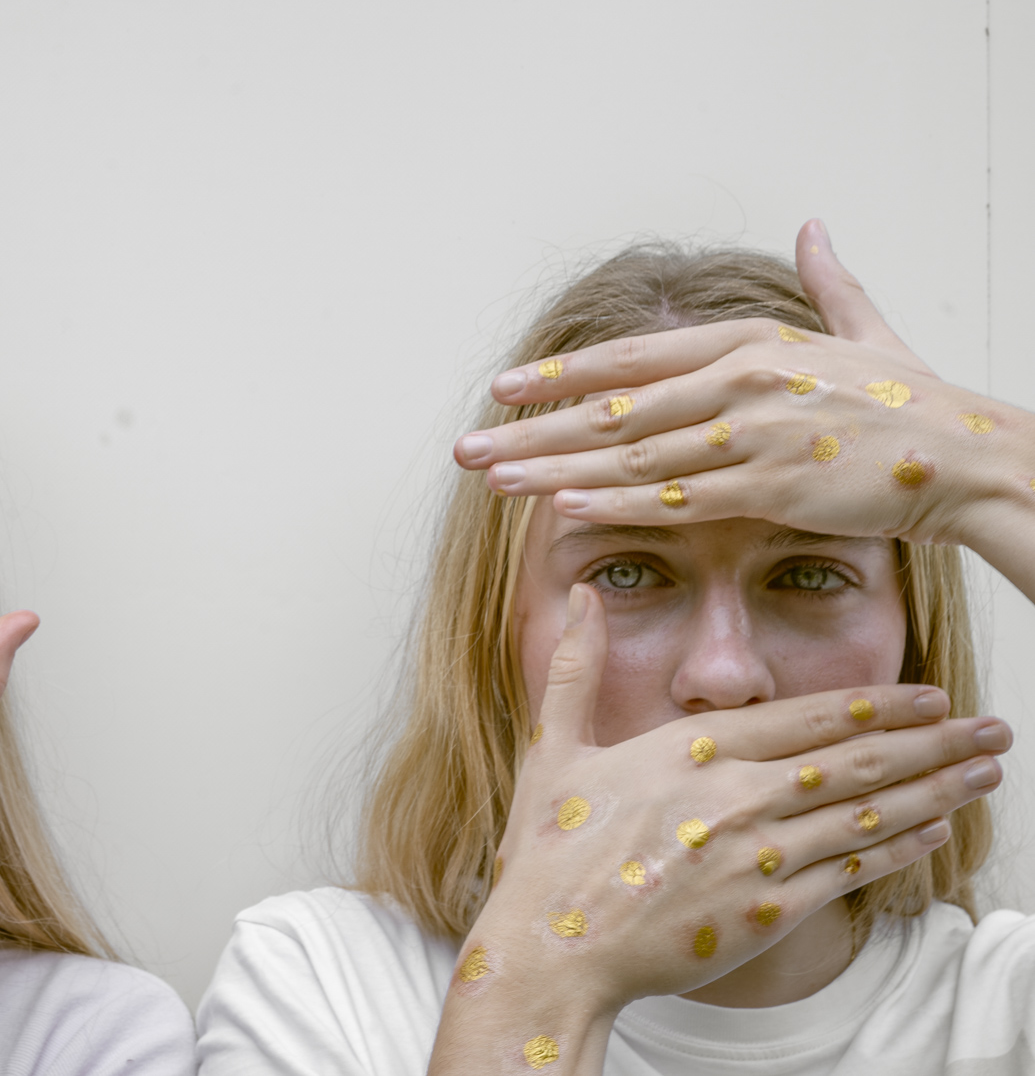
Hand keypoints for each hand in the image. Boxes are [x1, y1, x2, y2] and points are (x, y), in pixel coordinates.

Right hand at [427, 585, 1008, 1073]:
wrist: (552, 944)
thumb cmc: (549, 849)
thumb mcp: (553, 746)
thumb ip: (575, 666)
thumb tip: (579, 596)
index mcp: (691, 751)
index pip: (807, 717)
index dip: (878, 704)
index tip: (928, 694)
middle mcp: (738, 797)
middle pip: (857, 761)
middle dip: (935, 741)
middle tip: (990, 726)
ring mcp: (759, 857)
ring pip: (867, 815)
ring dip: (936, 792)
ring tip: (984, 772)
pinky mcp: (767, 912)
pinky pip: (850, 874)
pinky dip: (898, 850)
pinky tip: (933, 834)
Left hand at [454, 221, 1022, 548]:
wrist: (974, 458)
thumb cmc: (914, 403)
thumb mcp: (868, 329)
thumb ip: (830, 280)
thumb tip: (814, 225)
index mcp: (752, 342)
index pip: (632, 357)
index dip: (559, 374)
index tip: (501, 388)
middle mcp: (741, 380)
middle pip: (613, 409)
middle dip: (530, 431)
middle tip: (465, 446)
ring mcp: (754, 435)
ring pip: (633, 456)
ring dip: (555, 470)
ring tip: (493, 481)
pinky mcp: (773, 488)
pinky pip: (679, 499)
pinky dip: (620, 504)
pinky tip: (566, 508)